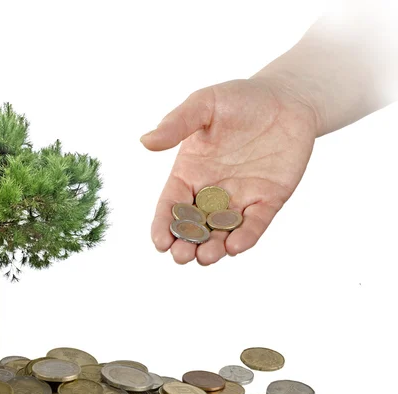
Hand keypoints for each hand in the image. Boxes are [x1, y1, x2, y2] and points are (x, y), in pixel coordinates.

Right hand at [141, 78, 318, 264]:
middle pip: (194, 226)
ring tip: (206, 256)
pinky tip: (235, 246)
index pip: (171, 205)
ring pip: (221, 232)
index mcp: (189, 173)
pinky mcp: (267, 201)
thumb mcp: (204, 104)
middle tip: (182, 256)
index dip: (164, 225)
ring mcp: (239, 199)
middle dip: (186, 244)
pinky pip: (254, 224)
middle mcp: (211, 191)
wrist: (286, 98)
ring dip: (212, 248)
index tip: (160, 242)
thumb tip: (145, 141)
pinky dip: (245, 237)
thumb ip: (177, 123)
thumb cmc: (240, 99)